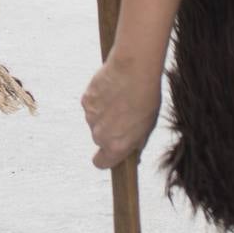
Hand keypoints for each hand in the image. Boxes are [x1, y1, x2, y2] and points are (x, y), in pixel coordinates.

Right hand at [83, 55, 161, 170]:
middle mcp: (100, 135)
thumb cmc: (146, 98)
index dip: (105, 158)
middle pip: (100, 139)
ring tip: (120, 98)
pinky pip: (91, 105)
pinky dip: (99, 99)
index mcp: (116, 146)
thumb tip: (132, 154)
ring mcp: (90, 117)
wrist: (134, 69)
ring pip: (95, 120)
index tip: (111, 152)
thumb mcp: (147, 127)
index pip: (100, 163)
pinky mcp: (86, 100)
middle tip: (124, 115)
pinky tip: (112, 89)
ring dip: (104, 113)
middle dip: (109, 130)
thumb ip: (135, 143)